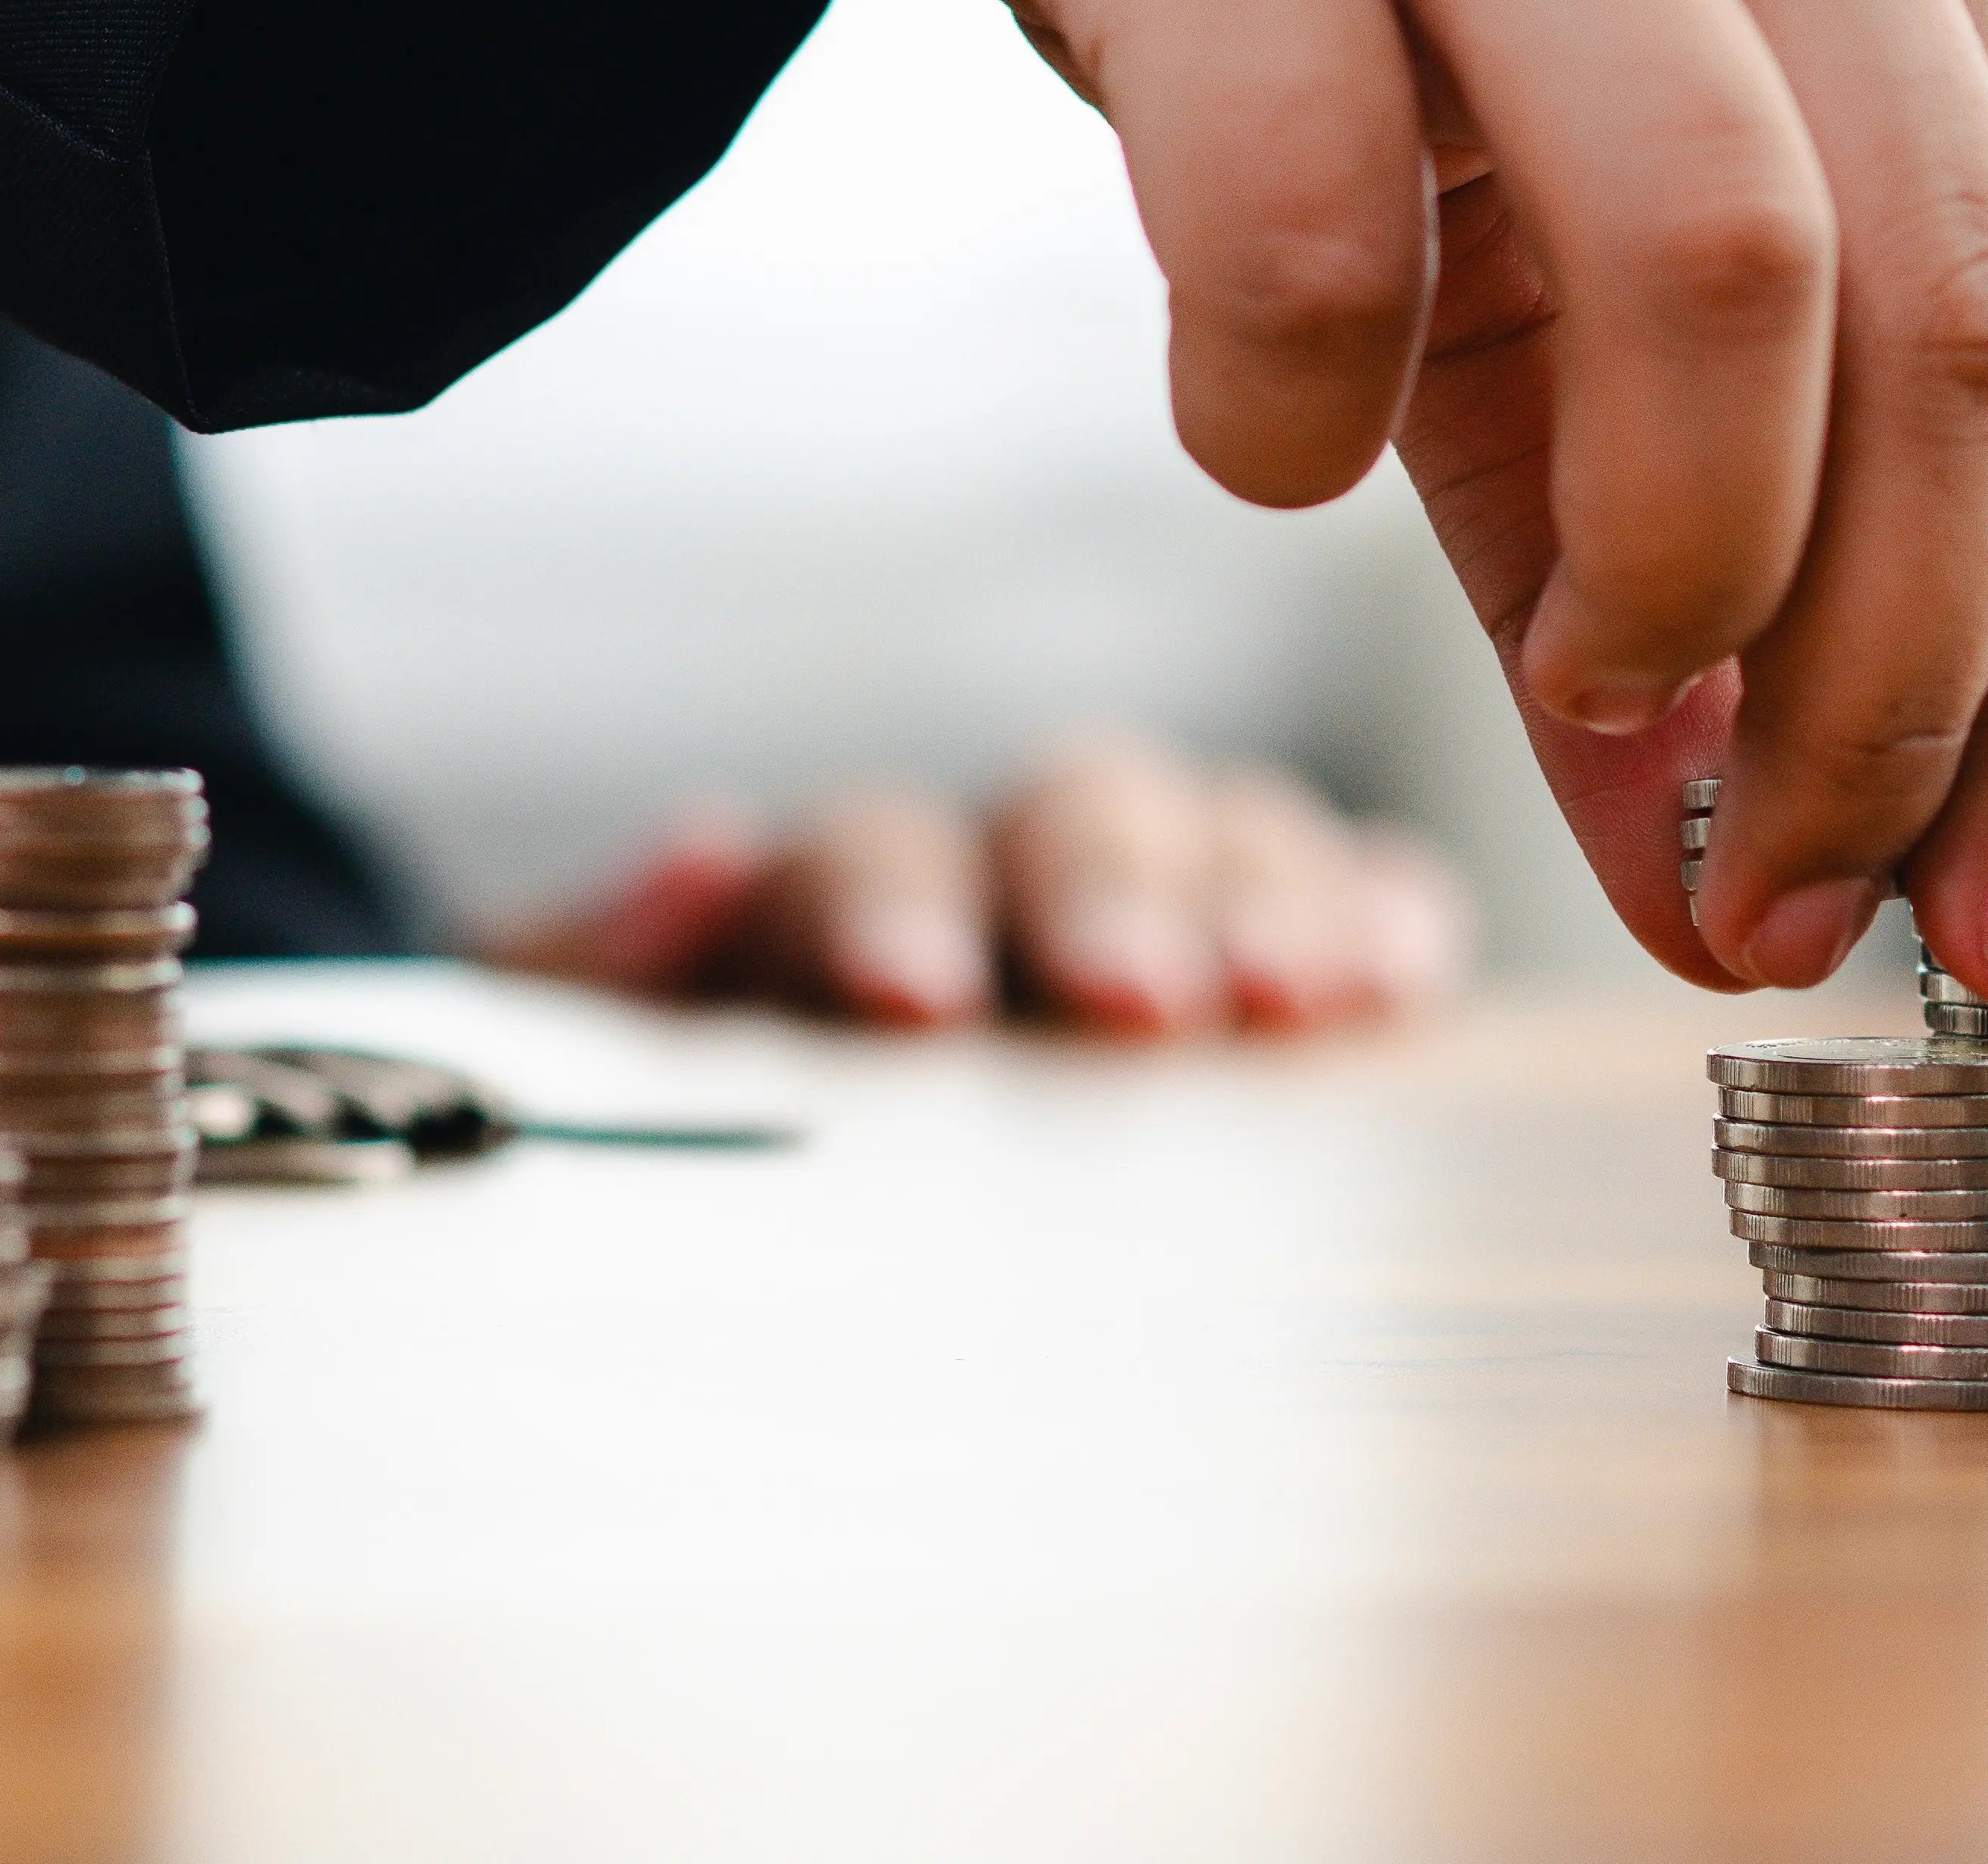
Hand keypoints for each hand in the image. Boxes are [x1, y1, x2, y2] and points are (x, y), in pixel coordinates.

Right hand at [388, 0, 1987, 1002]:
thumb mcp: (1479, 157)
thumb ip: (1608, 493)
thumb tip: (1724, 881)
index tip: (1986, 933)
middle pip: (1940, 294)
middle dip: (1873, 680)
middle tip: (1758, 894)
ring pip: (1725, 264)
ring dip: (1661, 576)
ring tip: (1562, 684)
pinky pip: (1319, 226)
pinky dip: (1285, 417)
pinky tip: (1243, 421)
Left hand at [489, 731, 1474, 1035]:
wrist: (743, 1173)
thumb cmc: (680, 1130)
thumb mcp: (585, 1065)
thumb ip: (604, 971)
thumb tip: (695, 849)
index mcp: (825, 896)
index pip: (870, 856)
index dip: (893, 909)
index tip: (913, 997)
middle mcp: (994, 872)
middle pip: (1067, 814)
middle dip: (1108, 893)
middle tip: (1139, 996)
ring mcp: (1142, 903)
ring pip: (1215, 833)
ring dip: (1265, 898)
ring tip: (1298, 997)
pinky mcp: (1262, 965)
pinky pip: (1343, 895)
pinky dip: (1378, 914)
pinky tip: (1402, 980)